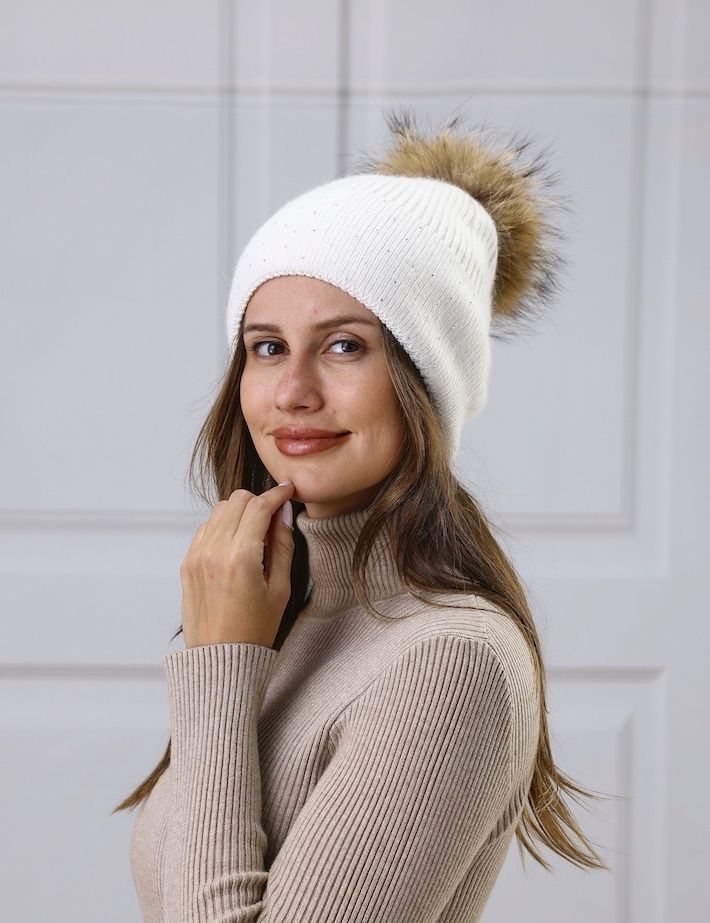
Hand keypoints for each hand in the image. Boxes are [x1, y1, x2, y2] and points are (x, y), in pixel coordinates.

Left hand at [179, 481, 295, 649]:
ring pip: (219, 510)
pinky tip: (236, 547)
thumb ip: (283, 545)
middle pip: (237, 500)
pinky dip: (223, 527)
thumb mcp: (280, 589)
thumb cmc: (255, 631)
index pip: (259, 506)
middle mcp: (213, 552)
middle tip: (273, 519)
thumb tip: (283, 513)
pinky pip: (205, 529)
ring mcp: (196, 556)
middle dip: (258, 501)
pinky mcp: (187, 563)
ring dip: (239, 513)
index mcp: (240, 558)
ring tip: (255, 537)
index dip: (277, 494)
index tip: (288, 491)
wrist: (220, 660)